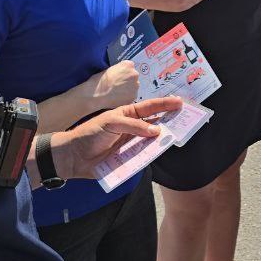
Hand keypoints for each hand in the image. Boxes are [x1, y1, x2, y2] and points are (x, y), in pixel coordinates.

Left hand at [48, 97, 183, 179]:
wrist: (75, 156)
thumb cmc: (91, 134)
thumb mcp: (111, 122)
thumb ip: (134, 125)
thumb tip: (156, 131)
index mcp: (128, 114)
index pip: (150, 107)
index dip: (164, 104)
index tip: (179, 102)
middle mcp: (133, 128)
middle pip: (155, 123)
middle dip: (170, 120)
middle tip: (185, 118)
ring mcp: (132, 143)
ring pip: (152, 140)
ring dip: (163, 138)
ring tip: (177, 135)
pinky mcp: (129, 158)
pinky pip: (145, 155)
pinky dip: (153, 153)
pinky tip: (161, 150)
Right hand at [91, 60, 140, 107]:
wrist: (96, 95)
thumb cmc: (99, 81)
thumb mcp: (109, 69)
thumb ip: (119, 70)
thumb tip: (121, 74)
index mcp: (128, 65)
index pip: (130, 67)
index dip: (124, 72)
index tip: (119, 76)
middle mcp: (135, 74)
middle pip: (133, 77)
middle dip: (127, 80)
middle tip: (117, 85)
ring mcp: (135, 86)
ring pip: (133, 87)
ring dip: (128, 89)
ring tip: (117, 93)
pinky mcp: (134, 97)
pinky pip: (131, 96)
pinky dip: (126, 97)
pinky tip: (117, 98)